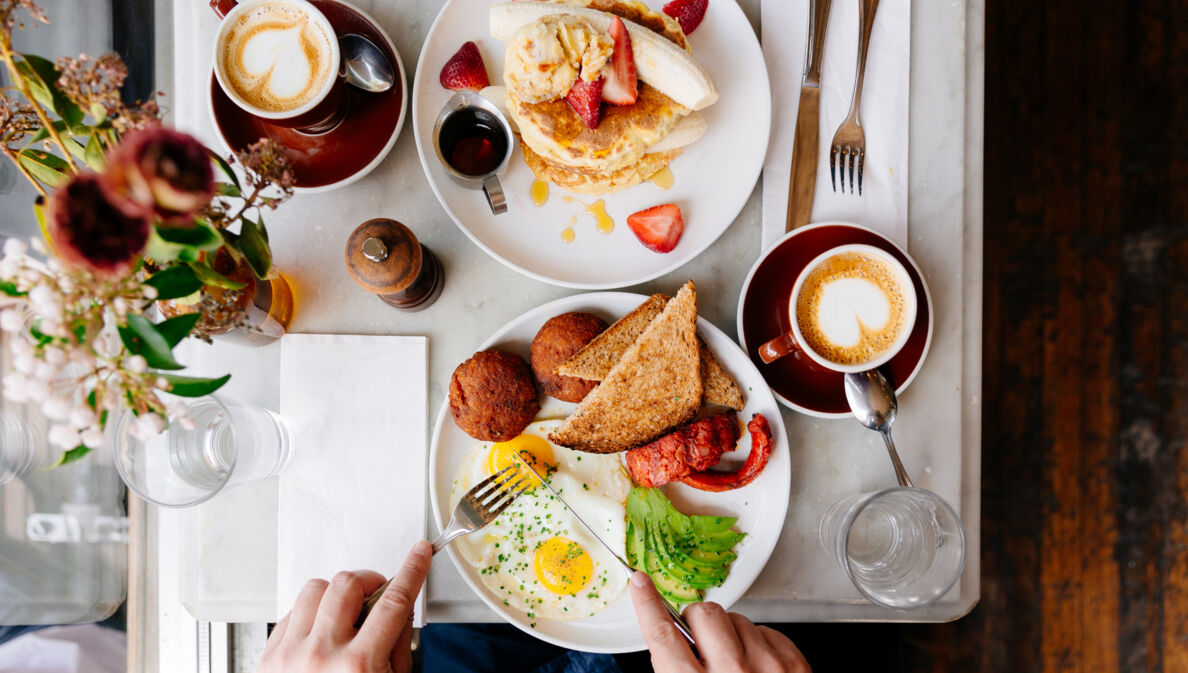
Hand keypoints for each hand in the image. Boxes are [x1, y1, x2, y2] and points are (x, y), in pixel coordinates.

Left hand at [259, 540, 432, 672]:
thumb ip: (396, 646)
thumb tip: (398, 610)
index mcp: (358, 666)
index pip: (393, 601)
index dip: (411, 571)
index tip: (418, 554)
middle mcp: (321, 655)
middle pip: (348, 584)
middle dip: (369, 580)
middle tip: (377, 591)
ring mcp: (290, 654)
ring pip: (314, 589)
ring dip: (336, 594)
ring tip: (345, 612)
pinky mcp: (270, 656)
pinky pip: (292, 611)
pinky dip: (311, 612)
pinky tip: (321, 628)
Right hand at [629, 571, 809, 672]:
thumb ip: (675, 672)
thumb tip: (669, 644)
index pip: (662, 635)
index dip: (647, 603)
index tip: (640, 583)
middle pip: (703, 615)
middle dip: (698, 623)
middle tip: (701, 643)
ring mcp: (767, 668)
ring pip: (738, 619)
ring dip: (731, 635)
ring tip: (735, 665)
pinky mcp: (795, 666)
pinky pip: (768, 631)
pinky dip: (759, 644)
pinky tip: (757, 667)